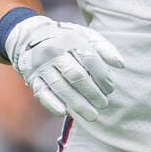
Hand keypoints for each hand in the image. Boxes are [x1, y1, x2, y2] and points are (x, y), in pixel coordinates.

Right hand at [4, 15, 123, 121]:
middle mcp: (54, 51)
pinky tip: (65, 112)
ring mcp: (41, 65)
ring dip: (78, 103)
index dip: (102, 76)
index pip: (90, 59)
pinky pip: (42, 93)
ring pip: (60, 87)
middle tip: (104, 104)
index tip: (110, 89)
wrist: (29, 36)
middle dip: (92, 92)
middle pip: (76, 75)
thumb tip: (120, 65)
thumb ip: (104, 48)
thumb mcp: (85, 35)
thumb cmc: (66, 39)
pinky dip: (52, 103)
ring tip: (93, 116)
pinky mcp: (31, 77)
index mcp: (71, 39)